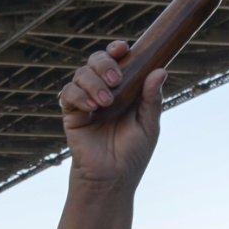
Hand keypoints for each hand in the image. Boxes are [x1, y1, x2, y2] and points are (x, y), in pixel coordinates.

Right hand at [57, 40, 168, 189]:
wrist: (112, 179)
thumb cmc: (133, 153)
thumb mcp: (148, 125)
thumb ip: (152, 99)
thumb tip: (160, 70)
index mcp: (124, 88)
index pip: (117, 60)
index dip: (116, 49)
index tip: (122, 48)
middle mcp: (103, 90)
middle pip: (96, 60)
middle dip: (104, 63)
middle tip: (115, 79)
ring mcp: (86, 100)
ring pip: (81, 73)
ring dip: (93, 82)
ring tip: (106, 102)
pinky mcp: (71, 113)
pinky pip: (68, 93)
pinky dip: (79, 95)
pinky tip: (92, 108)